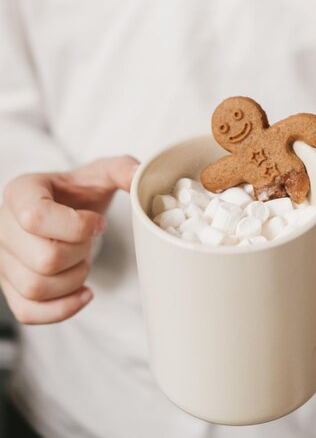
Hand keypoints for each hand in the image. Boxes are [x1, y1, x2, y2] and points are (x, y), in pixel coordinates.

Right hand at [0, 156, 138, 323]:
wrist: (65, 209)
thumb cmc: (80, 192)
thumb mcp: (101, 173)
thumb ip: (122, 168)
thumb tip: (137, 175)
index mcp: (21, 192)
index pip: (36, 217)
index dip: (77, 226)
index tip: (98, 222)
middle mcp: (3, 225)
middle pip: (43, 258)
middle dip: (81, 253)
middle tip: (90, 241)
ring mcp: (3, 259)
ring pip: (35, 287)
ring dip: (73, 280)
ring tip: (84, 260)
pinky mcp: (9, 286)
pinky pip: (28, 311)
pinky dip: (62, 309)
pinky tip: (84, 293)